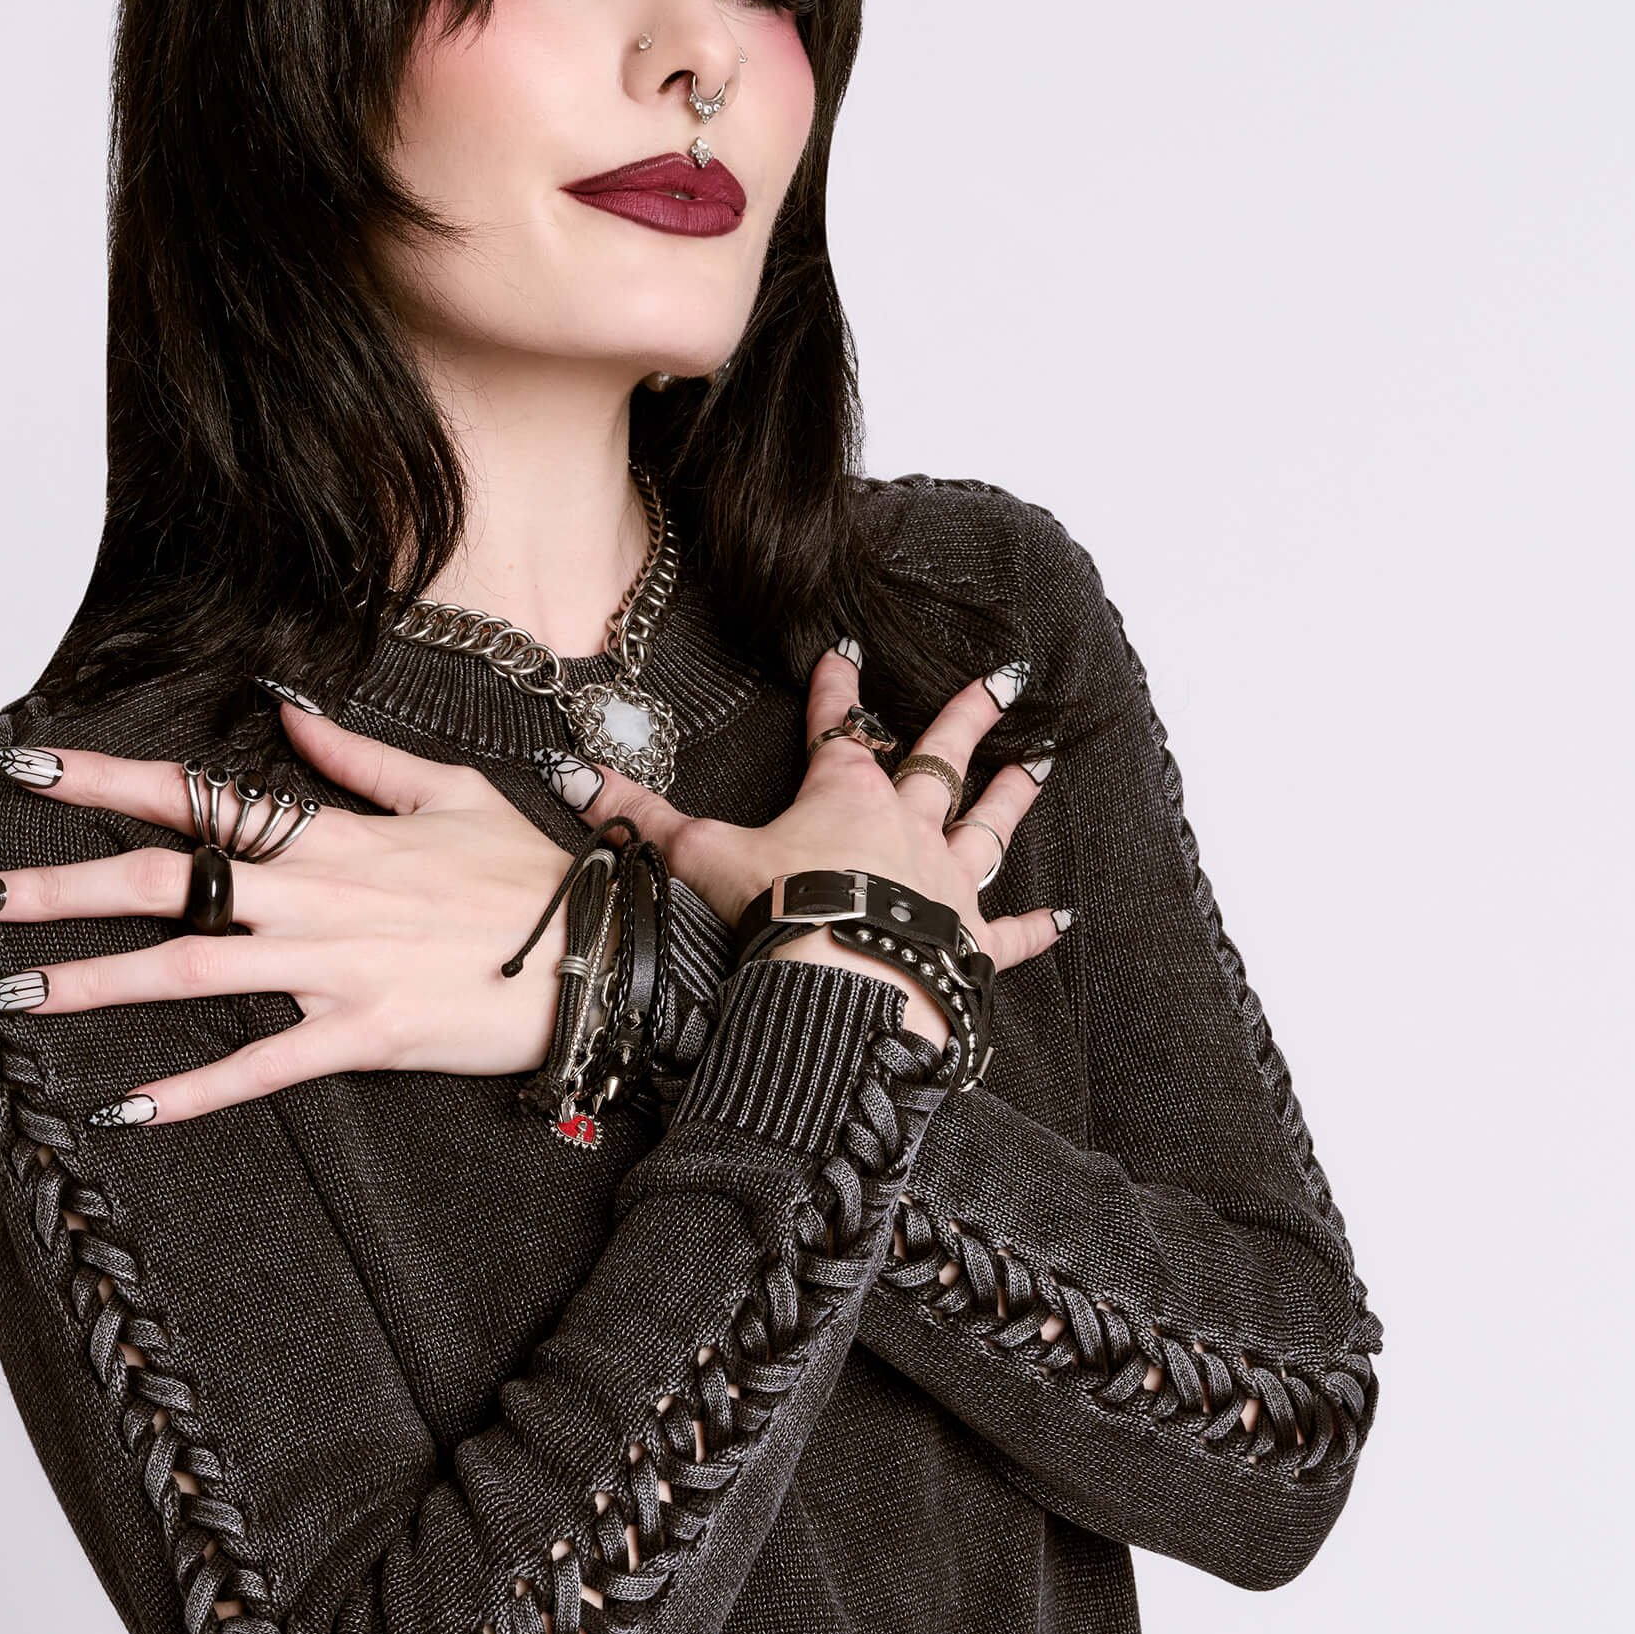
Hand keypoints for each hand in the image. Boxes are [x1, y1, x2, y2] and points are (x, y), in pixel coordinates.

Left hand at [0, 713, 574, 1122]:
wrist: (605, 949)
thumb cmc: (533, 875)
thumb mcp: (450, 791)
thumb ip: (356, 760)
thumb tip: (286, 714)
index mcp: (329, 834)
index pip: (195, 796)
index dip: (103, 781)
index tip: (23, 767)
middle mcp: (315, 896)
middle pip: (164, 884)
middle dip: (56, 889)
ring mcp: (335, 967)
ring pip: (189, 972)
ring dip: (92, 982)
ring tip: (9, 992)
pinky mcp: (362, 1033)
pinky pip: (262, 1066)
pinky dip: (191, 1091)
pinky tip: (124, 1107)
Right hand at [554, 648, 1071, 1040]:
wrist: (847, 981)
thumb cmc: (781, 911)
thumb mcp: (699, 857)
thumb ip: (643, 817)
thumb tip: (574, 776)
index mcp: (844, 796)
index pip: (837, 728)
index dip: (836, 690)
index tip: (846, 652)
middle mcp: (906, 826)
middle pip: (940, 759)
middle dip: (966, 716)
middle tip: (1001, 678)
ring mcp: (945, 883)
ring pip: (987, 826)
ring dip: (1013, 796)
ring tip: (1041, 763)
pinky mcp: (968, 942)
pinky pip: (1007, 934)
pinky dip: (1032, 928)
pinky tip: (1060, 920)